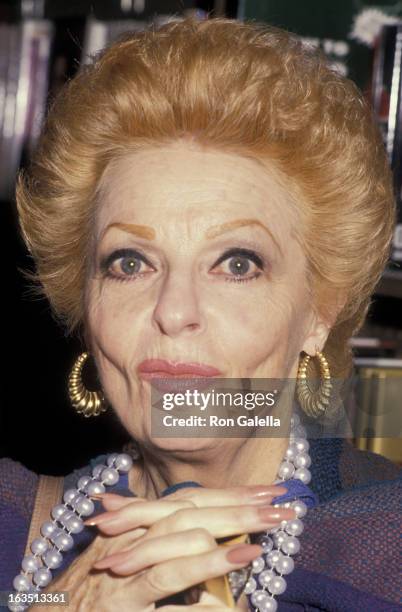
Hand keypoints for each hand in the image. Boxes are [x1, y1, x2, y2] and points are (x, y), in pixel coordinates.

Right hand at [38, 484, 293, 610]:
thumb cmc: (93, 587)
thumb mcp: (130, 557)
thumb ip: (165, 545)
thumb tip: (211, 541)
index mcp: (140, 525)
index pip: (193, 501)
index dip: (232, 495)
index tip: (271, 491)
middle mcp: (132, 540)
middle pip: (189, 515)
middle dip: (238, 509)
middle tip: (281, 507)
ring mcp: (125, 574)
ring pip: (174, 549)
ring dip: (220, 544)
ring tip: (260, 540)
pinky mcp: (122, 607)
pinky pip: (164, 596)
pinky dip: (197, 591)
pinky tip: (229, 597)